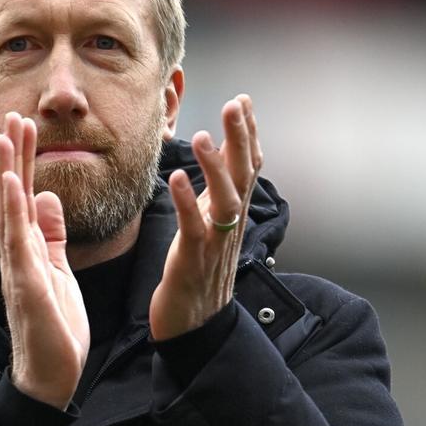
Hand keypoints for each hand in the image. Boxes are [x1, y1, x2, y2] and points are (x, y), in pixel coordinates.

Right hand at [0, 112, 89, 408]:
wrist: (51, 377)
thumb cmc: (54, 328)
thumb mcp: (58, 271)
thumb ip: (51, 236)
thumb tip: (47, 196)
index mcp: (27, 250)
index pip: (24, 196)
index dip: (24, 160)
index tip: (24, 125)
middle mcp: (17, 254)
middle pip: (13, 196)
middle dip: (14, 155)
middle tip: (13, 114)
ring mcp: (19, 269)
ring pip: (10, 212)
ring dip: (8, 172)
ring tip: (6, 135)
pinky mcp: (27, 287)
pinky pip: (19, 244)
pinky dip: (16, 213)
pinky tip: (16, 185)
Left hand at [150, 94, 262, 340]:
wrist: (194, 324)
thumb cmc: (198, 270)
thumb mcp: (210, 224)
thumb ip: (216, 190)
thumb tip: (219, 154)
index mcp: (233, 212)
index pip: (249, 166)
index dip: (248, 133)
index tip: (243, 100)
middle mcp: (230, 223)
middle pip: (244, 175)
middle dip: (241, 138)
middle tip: (236, 104)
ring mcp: (214, 242)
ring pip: (224, 200)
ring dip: (215, 167)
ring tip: (202, 137)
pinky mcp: (193, 260)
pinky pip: (193, 227)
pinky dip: (187, 202)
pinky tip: (176, 179)